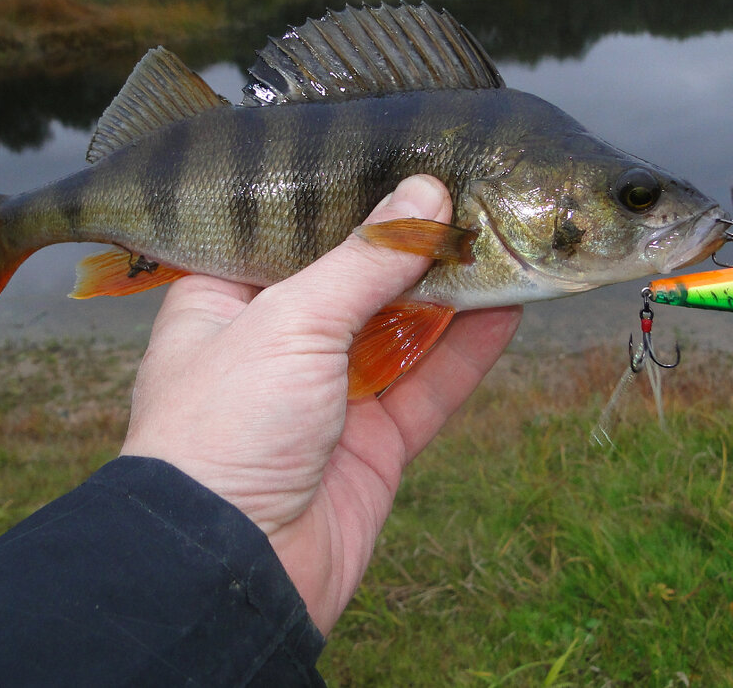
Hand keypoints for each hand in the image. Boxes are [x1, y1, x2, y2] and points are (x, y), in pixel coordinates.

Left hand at [121, 174, 521, 633]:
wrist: (228, 572)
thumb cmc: (224, 427)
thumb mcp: (289, 322)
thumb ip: (364, 260)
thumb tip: (426, 193)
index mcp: (224, 302)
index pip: (287, 234)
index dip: (342, 202)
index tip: (398, 160)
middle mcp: (275, 345)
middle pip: (354, 282)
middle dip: (409, 247)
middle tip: (468, 194)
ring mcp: (327, 397)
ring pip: (400, 332)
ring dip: (449, 292)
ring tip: (501, 236)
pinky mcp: (372, 445)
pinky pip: (427, 387)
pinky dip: (466, 351)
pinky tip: (507, 307)